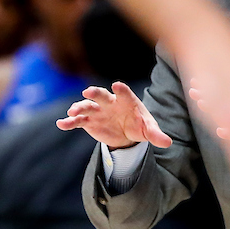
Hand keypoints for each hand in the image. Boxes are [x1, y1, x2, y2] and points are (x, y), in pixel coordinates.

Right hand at [57, 82, 172, 148]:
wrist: (127, 134)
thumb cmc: (140, 126)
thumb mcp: (149, 130)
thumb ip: (157, 135)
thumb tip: (168, 142)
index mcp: (126, 100)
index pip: (124, 92)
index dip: (121, 89)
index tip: (117, 86)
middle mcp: (110, 102)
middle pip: (101, 95)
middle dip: (95, 93)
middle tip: (89, 92)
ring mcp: (98, 111)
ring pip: (87, 106)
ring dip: (79, 107)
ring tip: (73, 111)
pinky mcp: (89, 121)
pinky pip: (78, 121)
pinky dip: (69, 122)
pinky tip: (61, 124)